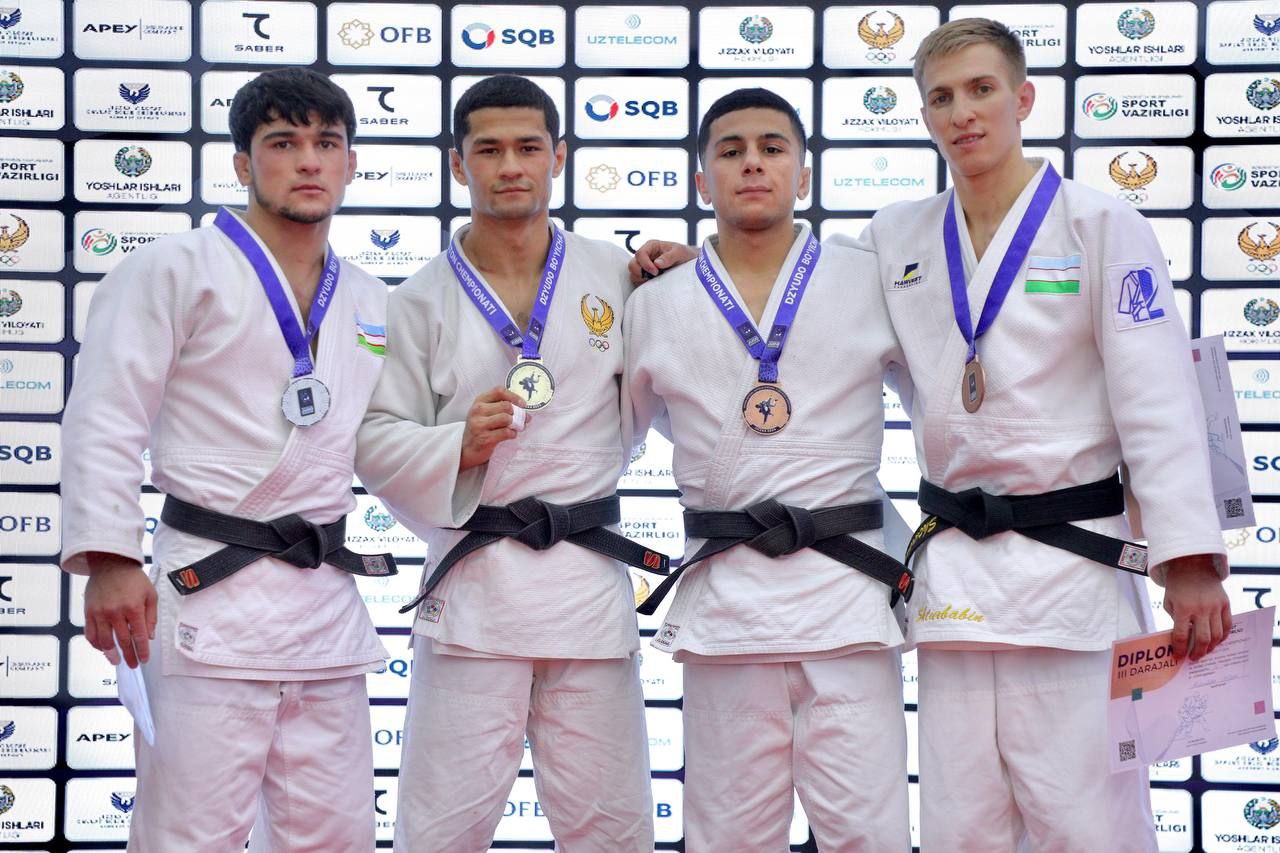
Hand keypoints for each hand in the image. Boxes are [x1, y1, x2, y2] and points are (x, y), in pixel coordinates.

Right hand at [84, 552, 156, 667]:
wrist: (111, 564)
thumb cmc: (133, 579)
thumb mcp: (150, 594)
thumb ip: (151, 616)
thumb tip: (150, 636)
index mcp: (134, 608)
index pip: (139, 636)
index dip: (142, 650)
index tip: (144, 659)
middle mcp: (116, 613)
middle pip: (123, 641)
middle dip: (129, 655)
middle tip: (133, 665)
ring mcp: (100, 613)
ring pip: (105, 641)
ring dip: (111, 654)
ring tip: (117, 661)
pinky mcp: (89, 613)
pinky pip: (91, 633)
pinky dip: (96, 644)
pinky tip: (102, 649)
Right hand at [459, 387, 525, 470]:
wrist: (467, 447)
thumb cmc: (480, 427)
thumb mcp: (485, 412)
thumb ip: (501, 407)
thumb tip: (525, 412)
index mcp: (479, 401)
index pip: (499, 391)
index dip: (514, 396)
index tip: (522, 404)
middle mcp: (478, 411)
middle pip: (506, 406)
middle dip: (518, 413)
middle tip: (522, 419)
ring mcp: (479, 425)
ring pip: (506, 418)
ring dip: (515, 424)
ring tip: (515, 427)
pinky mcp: (484, 438)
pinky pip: (505, 433)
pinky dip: (512, 434)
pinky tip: (510, 435)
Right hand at [628, 240, 696, 284]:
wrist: (690, 265)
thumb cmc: (685, 255)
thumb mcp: (680, 252)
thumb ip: (670, 256)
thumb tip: (657, 263)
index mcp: (651, 246)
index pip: (640, 254)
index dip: (645, 264)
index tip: (656, 272)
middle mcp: (645, 256)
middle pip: (632, 264)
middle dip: (640, 272)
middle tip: (654, 276)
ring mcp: (644, 267)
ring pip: (633, 274)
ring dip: (642, 279)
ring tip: (655, 280)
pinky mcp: (646, 277)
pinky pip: (638, 281)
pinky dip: (643, 284)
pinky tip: (654, 284)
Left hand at [1161, 554, 1230, 659]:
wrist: (1193, 565)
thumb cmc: (1178, 585)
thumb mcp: (1169, 601)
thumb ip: (1175, 620)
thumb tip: (1183, 639)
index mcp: (1183, 608)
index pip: (1181, 635)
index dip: (1180, 649)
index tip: (1178, 657)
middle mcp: (1200, 608)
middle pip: (1203, 639)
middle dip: (1198, 652)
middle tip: (1194, 658)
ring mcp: (1215, 606)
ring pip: (1217, 635)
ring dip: (1211, 647)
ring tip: (1205, 651)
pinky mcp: (1225, 603)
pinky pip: (1227, 625)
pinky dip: (1223, 636)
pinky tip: (1217, 641)